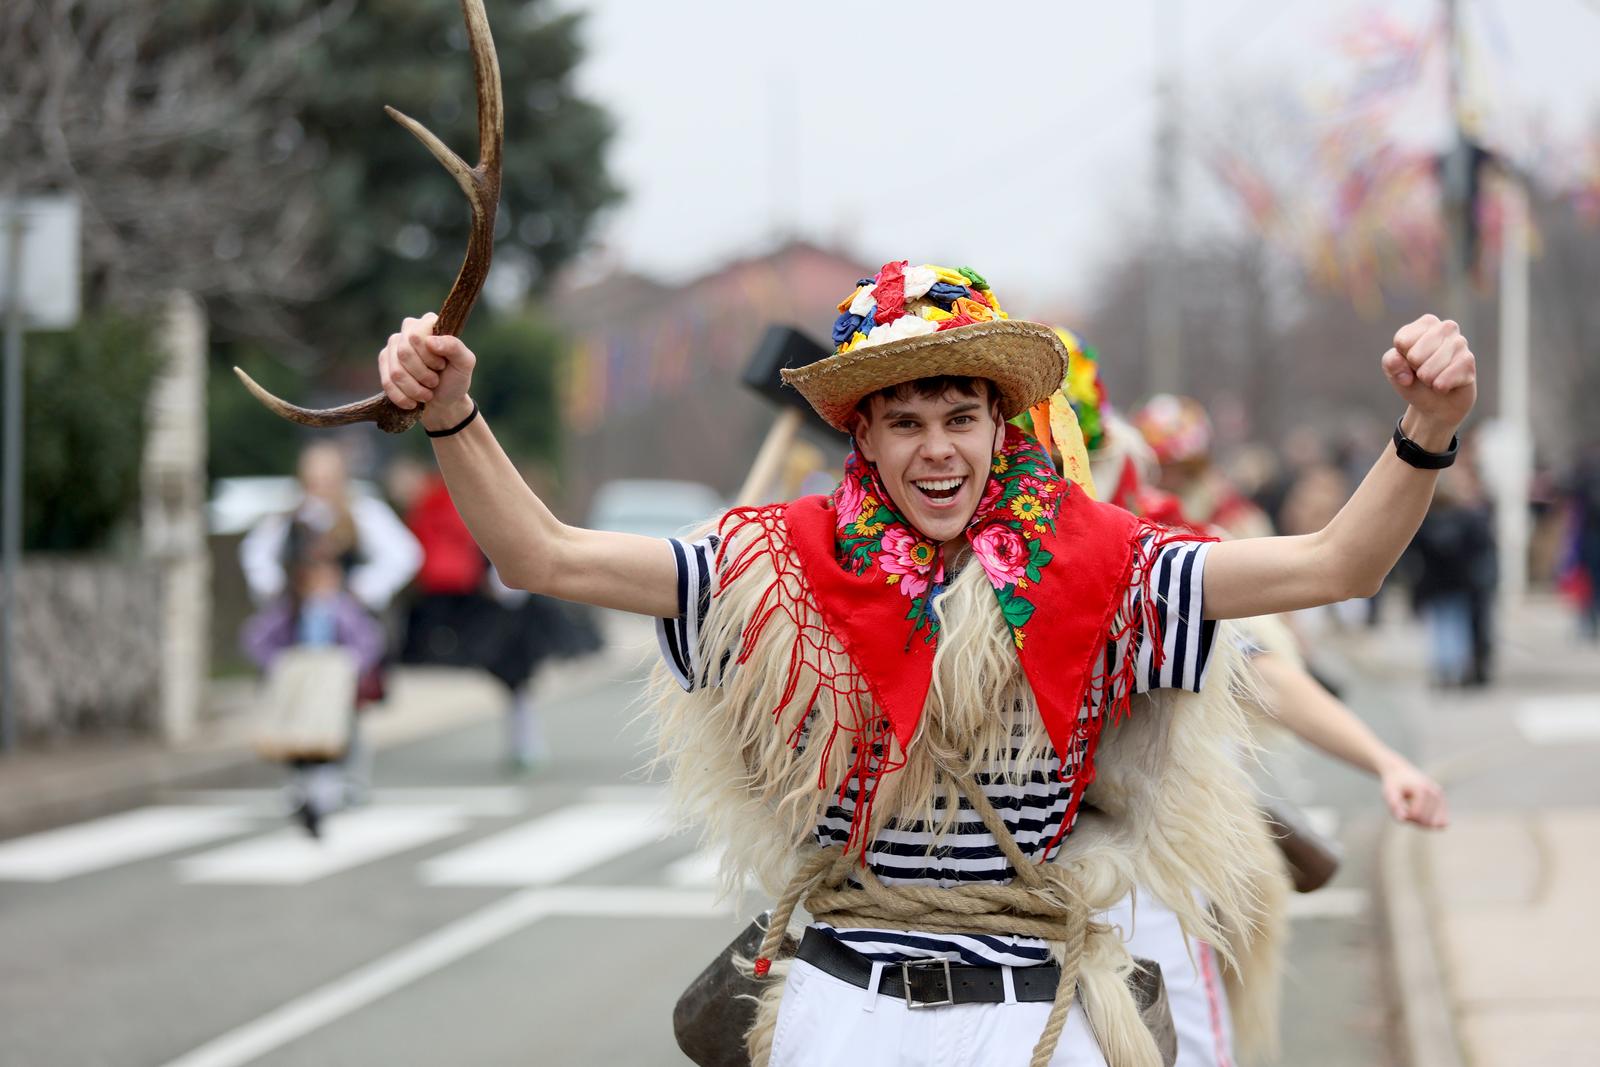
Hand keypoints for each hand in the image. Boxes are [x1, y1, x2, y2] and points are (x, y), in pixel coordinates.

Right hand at [379, 312, 476, 428]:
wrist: (444, 403)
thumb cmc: (455, 379)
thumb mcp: (465, 364)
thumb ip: (455, 348)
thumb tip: (430, 341)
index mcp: (429, 323)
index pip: (415, 337)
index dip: (428, 357)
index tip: (442, 366)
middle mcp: (409, 329)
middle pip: (403, 353)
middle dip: (422, 375)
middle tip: (434, 382)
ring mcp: (393, 345)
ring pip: (395, 371)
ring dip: (414, 389)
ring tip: (427, 394)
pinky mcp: (384, 362)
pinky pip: (387, 382)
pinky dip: (402, 397)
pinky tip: (413, 402)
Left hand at [1377, 754, 1448, 828]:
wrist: (1401, 772)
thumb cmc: (1394, 784)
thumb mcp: (1389, 792)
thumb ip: (1394, 805)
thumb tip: (1402, 819)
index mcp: (1422, 789)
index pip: (1415, 815)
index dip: (1404, 816)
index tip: (1397, 807)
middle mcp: (1435, 793)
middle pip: (1426, 821)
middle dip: (1412, 819)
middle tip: (1403, 807)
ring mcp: (1441, 797)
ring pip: (1434, 824)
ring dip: (1420, 821)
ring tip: (1410, 808)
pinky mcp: (1443, 802)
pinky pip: (1440, 822)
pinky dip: (1428, 821)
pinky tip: (1420, 811)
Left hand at [1381, 314, 1476, 446]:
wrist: (1437, 402)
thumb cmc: (1413, 378)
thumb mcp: (1394, 370)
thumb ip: (1391, 362)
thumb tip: (1403, 368)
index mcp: (1427, 323)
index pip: (1402, 342)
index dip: (1401, 359)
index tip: (1410, 361)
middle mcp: (1447, 328)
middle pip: (1414, 357)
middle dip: (1415, 370)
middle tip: (1423, 371)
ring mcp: (1461, 343)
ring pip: (1428, 371)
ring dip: (1427, 381)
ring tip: (1434, 378)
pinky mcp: (1469, 362)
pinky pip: (1442, 381)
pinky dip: (1438, 388)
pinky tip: (1445, 385)